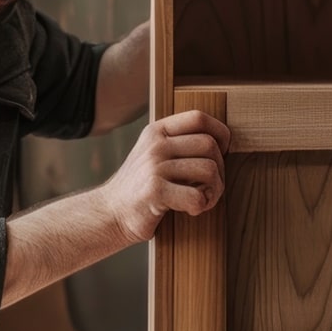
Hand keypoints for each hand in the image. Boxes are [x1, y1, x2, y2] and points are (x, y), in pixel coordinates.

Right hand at [102, 109, 230, 243]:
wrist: (110, 213)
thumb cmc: (140, 186)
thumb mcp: (153, 153)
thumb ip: (178, 142)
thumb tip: (220, 142)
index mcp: (157, 131)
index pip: (199, 117)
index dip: (220, 133)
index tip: (222, 153)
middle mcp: (155, 145)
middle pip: (209, 145)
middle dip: (220, 169)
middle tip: (211, 186)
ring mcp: (153, 166)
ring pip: (209, 170)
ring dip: (214, 190)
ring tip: (203, 199)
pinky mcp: (154, 191)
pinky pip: (197, 196)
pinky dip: (201, 206)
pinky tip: (192, 209)